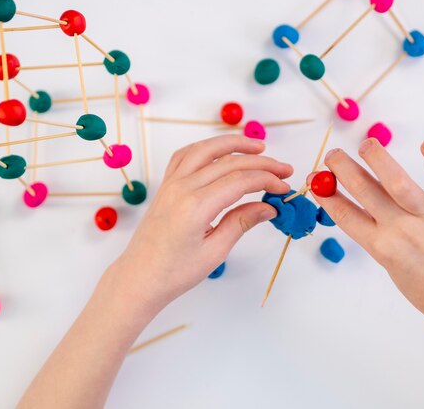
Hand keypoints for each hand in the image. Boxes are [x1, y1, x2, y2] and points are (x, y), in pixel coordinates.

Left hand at [117, 135, 292, 315]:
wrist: (139, 278)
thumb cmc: (174, 273)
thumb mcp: (214, 252)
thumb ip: (241, 223)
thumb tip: (268, 207)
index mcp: (196, 207)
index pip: (240, 181)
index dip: (267, 180)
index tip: (284, 187)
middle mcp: (182, 188)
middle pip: (229, 162)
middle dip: (261, 163)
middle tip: (284, 169)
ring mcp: (171, 184)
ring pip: (206, 150)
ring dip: (234, 144)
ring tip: (258, 146)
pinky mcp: (166, 186)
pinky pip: (186, 155)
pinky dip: (206, 148)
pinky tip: (221, 151)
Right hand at [310, 138, 423, 333]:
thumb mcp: (394, 267)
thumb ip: (378, 236)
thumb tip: (361, 205)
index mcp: (382, 247)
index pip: (344, 214)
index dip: (325, 193)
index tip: (314, 178)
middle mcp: (401, 231)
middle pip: (364, 191)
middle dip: (341, 168)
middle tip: (332, 155)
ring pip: (398, 182)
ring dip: (377, 159)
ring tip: (365, 146)